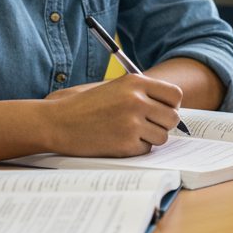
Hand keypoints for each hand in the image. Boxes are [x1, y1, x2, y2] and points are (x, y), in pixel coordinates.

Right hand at [39, 74, 183, 156]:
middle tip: (148, 126)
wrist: (57, 122)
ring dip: (150, 138)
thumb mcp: (114, 87)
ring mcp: (132, 123)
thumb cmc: (86, 105)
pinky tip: (118, 141)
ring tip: (129, 133)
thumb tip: (171, 106)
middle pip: (173, 118)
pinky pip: (146, 149)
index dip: (171, 105)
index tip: (163, 110)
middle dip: (163, 124)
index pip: (175, 95)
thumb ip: (142, 92)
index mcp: (135, 82)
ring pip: (162, 136)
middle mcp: (137, 100)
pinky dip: (136, 148)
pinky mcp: (125, 144)